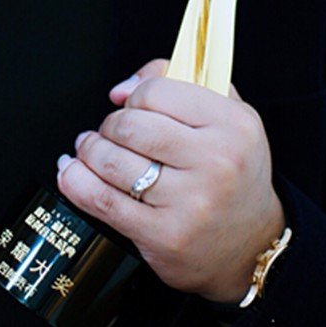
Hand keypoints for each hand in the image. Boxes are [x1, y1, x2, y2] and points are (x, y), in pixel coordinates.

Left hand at [56, 59, 285, 302]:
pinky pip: (102, 201)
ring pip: (112, 162)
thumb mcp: (229, 117)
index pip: (157, 91)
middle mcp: (215, 163)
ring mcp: (189, 202)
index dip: (134, 95)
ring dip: (89, 151)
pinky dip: (76, 182)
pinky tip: (72, 171)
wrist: (253, 245)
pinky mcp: (163, 236)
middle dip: (109, 125)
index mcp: (233, 126)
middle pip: (130, 126)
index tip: (130, 104)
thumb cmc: (235, 174)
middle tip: (110, 132)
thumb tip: (123, 88)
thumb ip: (181, 82)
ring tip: (90, 149)